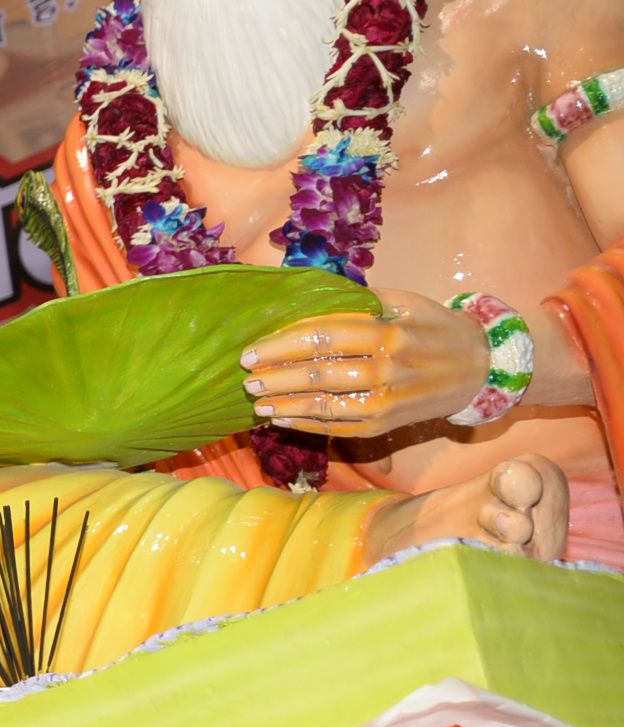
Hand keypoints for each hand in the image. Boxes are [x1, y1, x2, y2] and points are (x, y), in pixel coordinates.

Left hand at [243, 294, 513, 437]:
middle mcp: (387, 368)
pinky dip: (305, 424)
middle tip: (246, 376)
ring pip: (324, 404)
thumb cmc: (434, 327)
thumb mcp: (404, 302)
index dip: (281, 345)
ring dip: (284, 405)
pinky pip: (338, 427)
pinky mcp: (386, 425)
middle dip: (275, 376)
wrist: (481, 367)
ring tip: (257, 402)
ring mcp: (387, 400)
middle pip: (317, 373)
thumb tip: (305, 299)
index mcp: (387, 332)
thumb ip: (358, 302)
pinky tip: (282, 420)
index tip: (252, 349)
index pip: (322, 337)